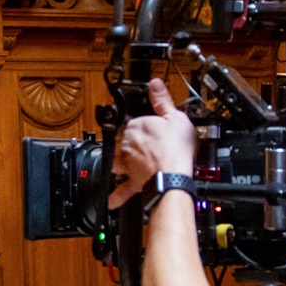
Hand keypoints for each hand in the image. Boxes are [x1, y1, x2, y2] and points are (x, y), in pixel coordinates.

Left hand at [106, 78, 197, 208]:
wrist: (173, 176)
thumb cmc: (176, 148)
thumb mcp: (175, 117)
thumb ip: (162, 100)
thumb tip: (155, 84)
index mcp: (136, 127)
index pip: (134, 121)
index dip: (144, 124)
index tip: (153, 127)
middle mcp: (127, 145)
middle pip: (124, 141)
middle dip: (132, 142)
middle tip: (147, 145)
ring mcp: (128, 164)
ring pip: (117, 161)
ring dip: (117, 162)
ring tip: (121, 163)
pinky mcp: (133, 181)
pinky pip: (121, 190)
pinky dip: (116, 197)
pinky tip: (109, 202)